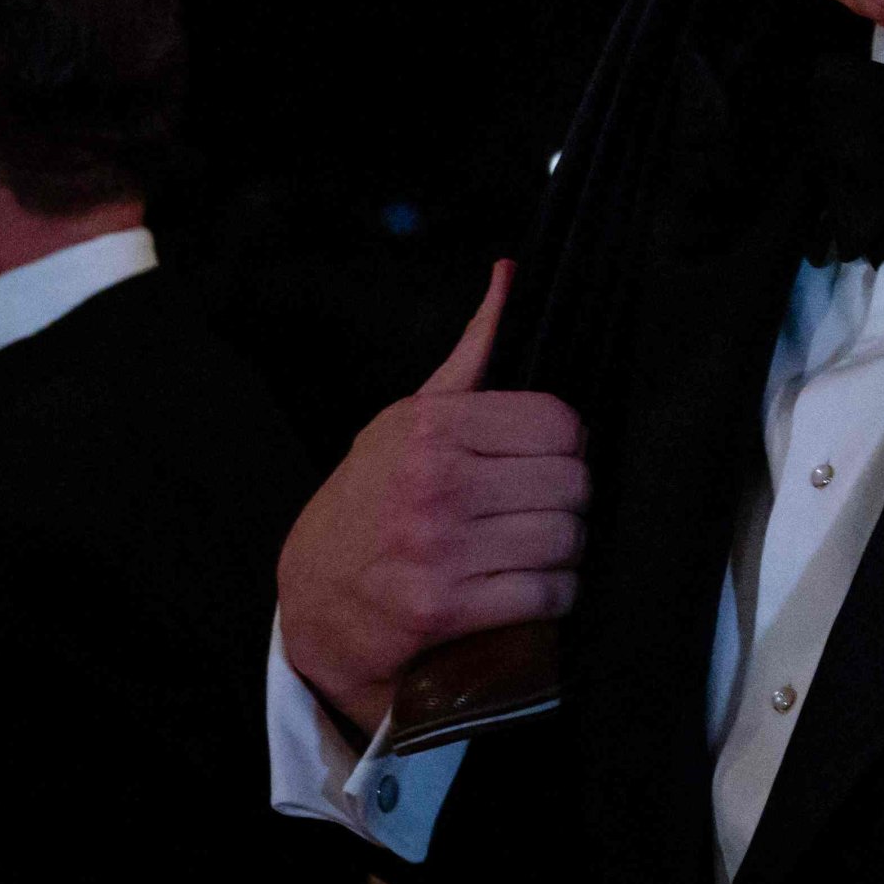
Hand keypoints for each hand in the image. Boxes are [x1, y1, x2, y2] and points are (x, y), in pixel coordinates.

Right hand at [279, 263, 588, 739]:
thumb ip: (473, 351)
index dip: (569, 444)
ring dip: (565, 552)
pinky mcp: (442, 609)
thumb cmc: (370, 500)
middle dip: (569, 500)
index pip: (559, 423)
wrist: (312, 599)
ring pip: (565, 540)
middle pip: (570, 483)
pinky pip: (548, 595)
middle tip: (544, 508)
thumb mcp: (409, 417)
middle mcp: (434, 482)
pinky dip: (553, 597)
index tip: (551, 459)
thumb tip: (511, 274)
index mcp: (431, 427)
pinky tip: (527, 589)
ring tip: (536, 548)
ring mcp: (438, 549)